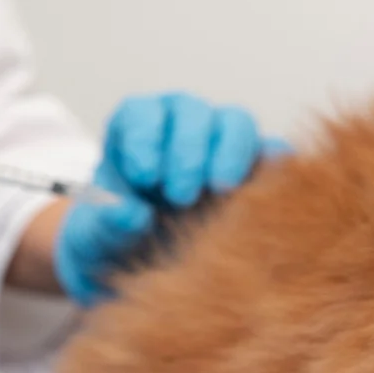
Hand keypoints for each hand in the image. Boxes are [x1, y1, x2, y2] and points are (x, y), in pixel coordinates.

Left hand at [53, 93, 283, 304]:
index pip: (141, 113)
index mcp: (136, 128)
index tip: (143, 176)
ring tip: (220, 190)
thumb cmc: (119, 237)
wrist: (150, 260)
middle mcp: (180, 124)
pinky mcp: (256, 164)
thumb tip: (131, 215)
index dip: (143, 138)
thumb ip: (107, 224)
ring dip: (230, 153)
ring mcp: (222, 140)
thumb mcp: (99, 236)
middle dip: (187, 150)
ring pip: (236, 122)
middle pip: (191, 112)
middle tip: (179, 196)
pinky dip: (273, 166)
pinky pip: (274, 152)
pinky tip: (262, 192)